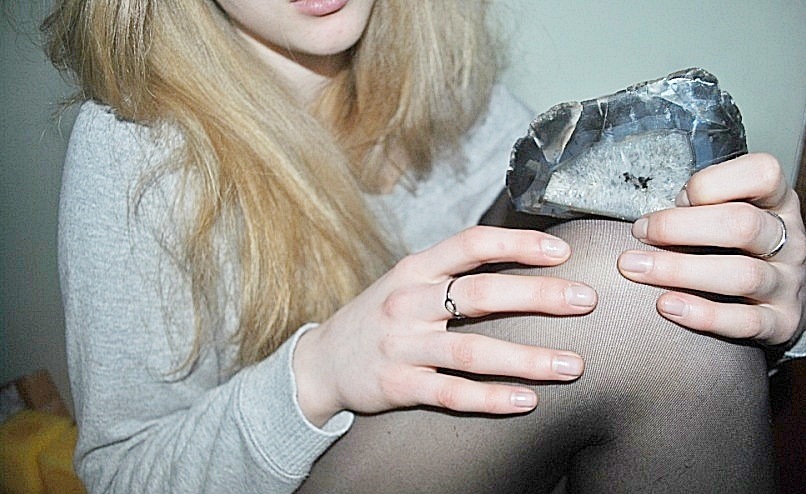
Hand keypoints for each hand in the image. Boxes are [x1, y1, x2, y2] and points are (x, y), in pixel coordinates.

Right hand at [293, 226, 595, 425]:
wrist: (322, 361)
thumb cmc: (379, 315)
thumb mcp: (408, 281)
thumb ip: (453, 272)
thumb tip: (520, 261)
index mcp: (415, 269)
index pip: (471, 244)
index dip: (518, 244)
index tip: (560, 251)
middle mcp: (408, 303)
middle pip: (480, 295)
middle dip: (538, 295)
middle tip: (586, 300)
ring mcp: (402, 346)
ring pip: (471, 352)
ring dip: (526, 359)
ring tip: (572, 365)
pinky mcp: (399, 386)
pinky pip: (451, 394)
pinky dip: (491, 398)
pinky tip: (527, 400)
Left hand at [618, 153, 805, 345]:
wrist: (770, 303)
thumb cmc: (731, 248)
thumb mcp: (723, 215)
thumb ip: (697, 207)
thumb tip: (652, 218)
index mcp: (775, 202)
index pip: (762, 174)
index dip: (712, 183)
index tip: (677, 197)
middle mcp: (788, 239)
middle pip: (743, 224)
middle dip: (680, 227)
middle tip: (640, 232)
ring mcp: (787, 282)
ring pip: (742, 275)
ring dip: (680, 270)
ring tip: (636, 268)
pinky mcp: (781, 322)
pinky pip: (746, 322)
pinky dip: (704, 315)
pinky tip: (667, 305)